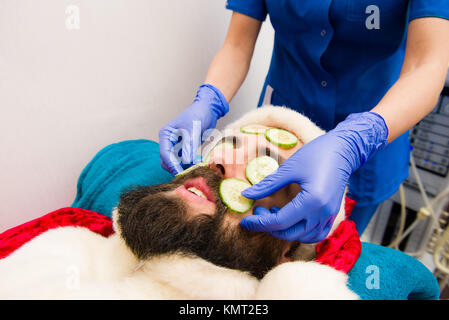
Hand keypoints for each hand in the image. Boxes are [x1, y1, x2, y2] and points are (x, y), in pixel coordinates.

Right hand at [159, 84, 228, 174]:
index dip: (172, 164)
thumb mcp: (192, 129)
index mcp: (166, 135)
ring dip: (185, 167)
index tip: (180, 173)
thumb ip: (189, 145)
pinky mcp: (187, 149)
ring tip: (196, 168)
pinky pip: (186, 161)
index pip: (165, 154)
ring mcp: (178, 146)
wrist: (208, 110)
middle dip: (177, 168)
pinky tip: (199, 164)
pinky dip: (191, 164)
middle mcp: (169, 142)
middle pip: (168, 161)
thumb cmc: (198, 114)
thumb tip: (187, 160)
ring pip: (177, 163)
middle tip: (188, 174)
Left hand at [240, 112, 387, 242]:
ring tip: (273, 213)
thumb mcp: (288, 168)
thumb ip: (267, 185)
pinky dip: (301, 233)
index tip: (245, 221)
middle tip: (258, 212)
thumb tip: (247, 195)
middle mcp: (322, 213)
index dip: (260, 223)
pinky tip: (289, 220)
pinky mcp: (332, 214)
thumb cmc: (316, 154)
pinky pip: (316, 233)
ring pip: (304, 237)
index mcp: (312, 201)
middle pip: (291, 233)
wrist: (343, 150)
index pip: (280, 222)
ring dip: (285, 231)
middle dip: (269, 227)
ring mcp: (329, 215)